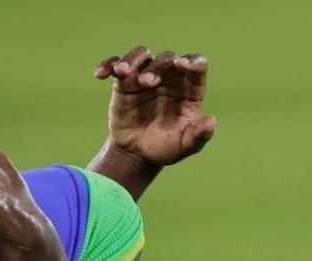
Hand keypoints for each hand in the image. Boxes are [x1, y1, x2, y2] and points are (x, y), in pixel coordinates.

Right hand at [95, 46, 215, 166]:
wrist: (137, 154)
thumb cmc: (166, 148)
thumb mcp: (185, 146)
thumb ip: (199, 136)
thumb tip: (210, 121)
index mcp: (190, 89)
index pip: (197, 65)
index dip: (192, 61)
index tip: (182, 64)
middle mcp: (170, 78)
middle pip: (167, 59)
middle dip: (157, 67)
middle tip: (146, 83)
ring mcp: (146, 76)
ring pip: (142, 54)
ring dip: (132, 59)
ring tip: (122, 73)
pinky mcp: (125, 82)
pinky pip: (116, 65)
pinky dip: (109, 65)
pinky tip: (100, 74)